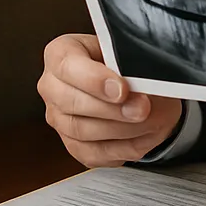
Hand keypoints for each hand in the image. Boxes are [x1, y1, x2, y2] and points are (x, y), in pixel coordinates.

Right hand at [38, 34, 183, 165]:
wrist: (138, 82)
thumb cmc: (128, 60)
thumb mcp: (130, 52)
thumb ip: (130, 63)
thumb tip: (143, 83)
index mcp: (61, 53)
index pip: (66, 65)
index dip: (95, 80)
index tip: (122, 89)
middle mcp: (53, 86)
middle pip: (71, 103)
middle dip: (113, 109)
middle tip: (142, 109)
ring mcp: (60, 118)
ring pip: (82, 131)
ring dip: (123, 129)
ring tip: (153, 121)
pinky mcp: (74, 144)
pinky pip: (93, 154)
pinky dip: (123, 148)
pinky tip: (145, 137)